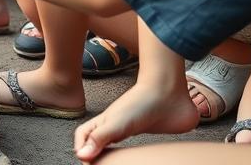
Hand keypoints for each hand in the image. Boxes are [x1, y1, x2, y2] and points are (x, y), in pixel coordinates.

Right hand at [72, 79, 198, 161]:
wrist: (169, 93)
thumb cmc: (141, 102)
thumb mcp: (116, 123)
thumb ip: (99, 139)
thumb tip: (81, 155)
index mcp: (103, 122)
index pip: (84, 136)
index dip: (81, 148)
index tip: (86, 162)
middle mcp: (114, 126)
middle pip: (97, 141)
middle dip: (94, 154)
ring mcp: (130, 129)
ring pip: (115, 145)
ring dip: (112, 156)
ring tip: (114, 164)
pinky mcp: (147, 132)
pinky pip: (136, 146)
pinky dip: (133, 155)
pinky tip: (136, 159)